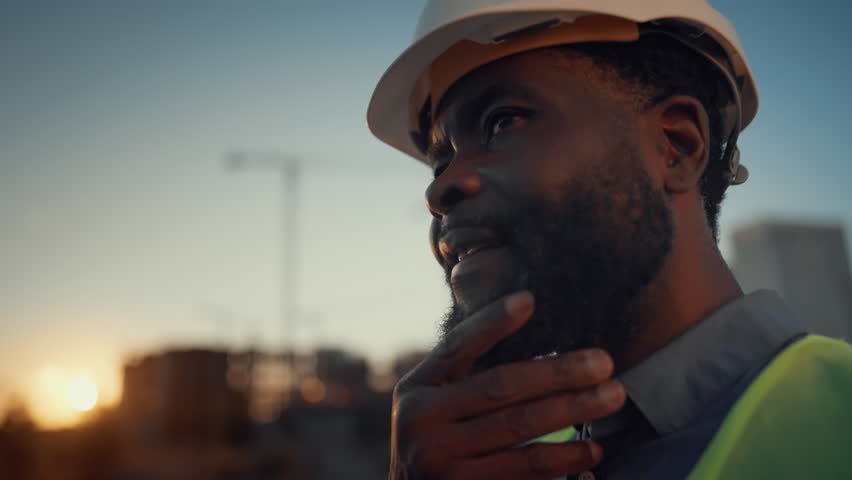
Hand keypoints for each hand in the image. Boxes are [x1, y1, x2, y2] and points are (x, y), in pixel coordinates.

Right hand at [389, 291, 625, 479]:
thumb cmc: (441, 443)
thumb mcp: (436, 405)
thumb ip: (467, 377)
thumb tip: (529, 325)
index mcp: (416, 387)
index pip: (457, 346)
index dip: (492, 323)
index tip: (529, 301)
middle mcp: (419, 419)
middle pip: (499, 386)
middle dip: (558, 371)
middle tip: (603, 362)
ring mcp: (437, 458)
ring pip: (518, 426)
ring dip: (572, 409)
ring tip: (612, 395)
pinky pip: (525, 469)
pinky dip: (564, 457)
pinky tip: (592, 448)